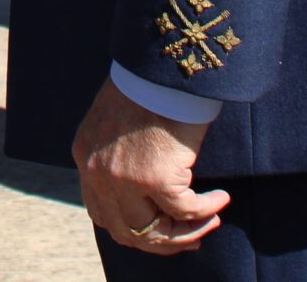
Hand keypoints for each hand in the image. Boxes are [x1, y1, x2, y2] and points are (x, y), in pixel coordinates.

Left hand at [72, 78, 228, 256]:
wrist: (161, 65)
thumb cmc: (146, 85)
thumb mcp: (115, 122)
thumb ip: (118, 155)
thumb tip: (146, 190)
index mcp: (85, 158)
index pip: (102, 214)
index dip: (135, 229)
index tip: (162, 229)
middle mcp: (99, 174)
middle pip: (128, 231)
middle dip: (164, 241)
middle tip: (192, 237)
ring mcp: (125, 180)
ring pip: (157, 232)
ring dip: (188, 232)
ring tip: (210, 221)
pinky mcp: (157, 178)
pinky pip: (186, 211)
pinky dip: (206, 210)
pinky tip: (221, 199)